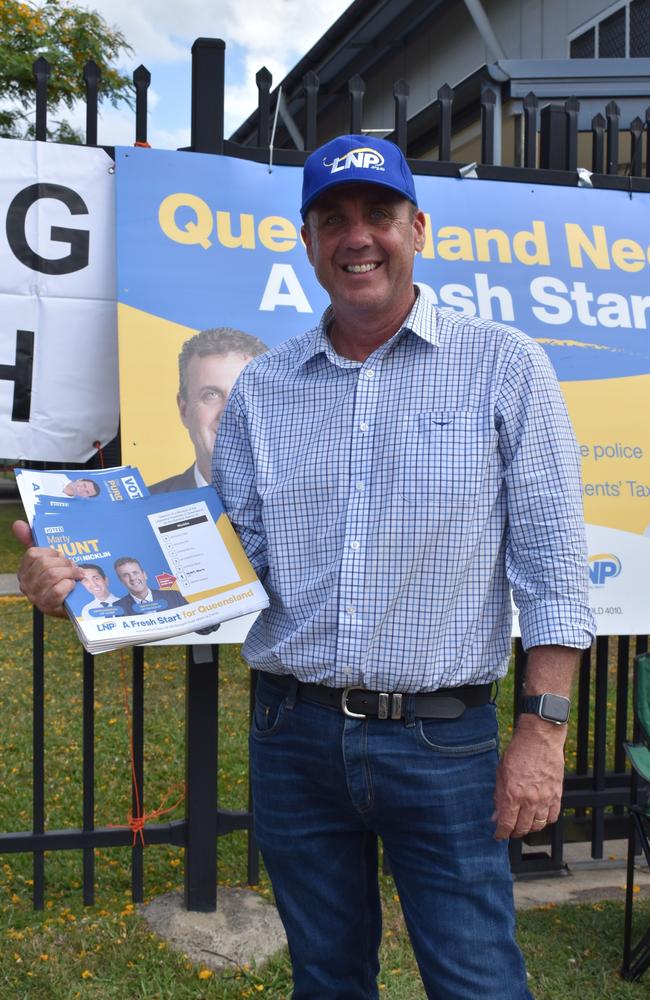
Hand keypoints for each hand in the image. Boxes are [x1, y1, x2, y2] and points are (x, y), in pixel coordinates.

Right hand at [12, 519, 82, 617]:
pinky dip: (70, 585)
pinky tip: (74, 586)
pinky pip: (59, 590)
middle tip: (74, 565)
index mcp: (24, 571)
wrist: (76, 604)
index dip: (51, 552)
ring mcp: (36, 597)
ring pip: (52, 575)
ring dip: (70, 572)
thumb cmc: (61, 579)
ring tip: (78, 574)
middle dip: (64, 562)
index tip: (61, 555)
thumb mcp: (49, 560)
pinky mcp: (48, 607)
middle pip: (45, 564)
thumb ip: (32, 541)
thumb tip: (17, 524)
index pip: (33, 554)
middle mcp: (26, 585)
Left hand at [492, 715, 565, 839]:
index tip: (498, 835)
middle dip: (514, 832)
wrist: (539, 739)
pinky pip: (552, 816)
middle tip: (510, 829)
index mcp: (513, 794)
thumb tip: (496, 815)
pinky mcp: (557, 794)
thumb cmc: (518, 752)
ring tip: (523, 824)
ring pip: (538, 826)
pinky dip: (545, 821)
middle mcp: (530, 800)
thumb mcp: (501, 773)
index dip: (501, 833)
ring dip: (529, 828)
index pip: (507, 824)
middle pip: (522, 828)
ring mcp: (545, 798)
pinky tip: (539, 817)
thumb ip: (499, 796)